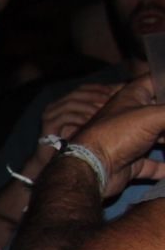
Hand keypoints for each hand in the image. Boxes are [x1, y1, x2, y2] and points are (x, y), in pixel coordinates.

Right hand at [16, 84, 117, 178]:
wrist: (51, 160)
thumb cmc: (71, 143)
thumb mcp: (84, 125)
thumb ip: (93, 114)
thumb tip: (113, 103)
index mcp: (62, 103)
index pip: (80, 89)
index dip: (96, 88)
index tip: (111, 92)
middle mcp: (54, 106)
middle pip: (76, 93)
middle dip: (94, 95)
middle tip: (109, 100)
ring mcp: (49, 115)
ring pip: (71, 103)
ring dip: (88, 106)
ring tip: (102, 111)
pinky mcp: (47, 125)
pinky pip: (65, 116)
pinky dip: (79, 118)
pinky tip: (90, 122)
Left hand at [67, 76, 164, 196]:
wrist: (92, 169)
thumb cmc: (118, 134)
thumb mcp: (152, 116)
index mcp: (132, 97)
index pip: (154, 80)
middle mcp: (132, 117)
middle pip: (162, 110)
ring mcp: (133, 141)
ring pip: (162, 138)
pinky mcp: (133, 163)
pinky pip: (156, 165)